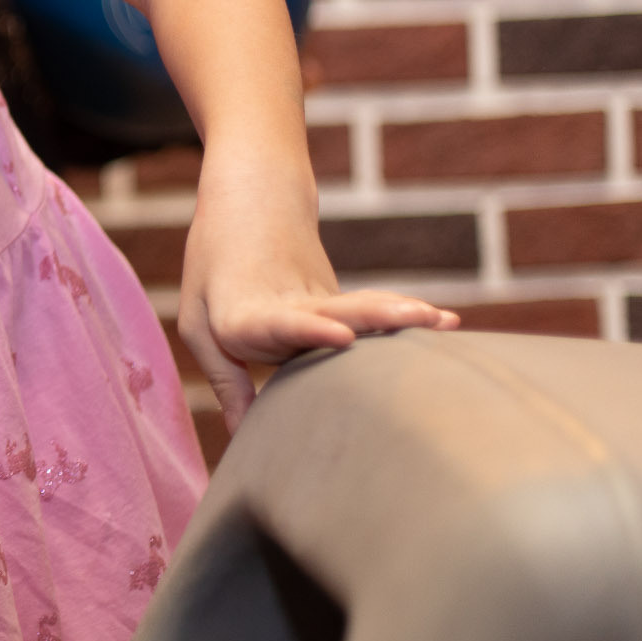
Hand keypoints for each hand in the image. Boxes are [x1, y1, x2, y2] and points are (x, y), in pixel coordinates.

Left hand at [177, 152, 456, 430]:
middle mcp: (290, 307)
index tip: (341, 334)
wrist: (245, 205)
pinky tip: (443, 322)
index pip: (278, 323)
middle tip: (416, 319)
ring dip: (399, 314)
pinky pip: (371, 309)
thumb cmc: (212, 279)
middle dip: (374, 319)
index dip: (309, 330)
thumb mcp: (198, 326)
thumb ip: (225, 381)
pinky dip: (405, 314)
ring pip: (361, 306)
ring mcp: (319, 301)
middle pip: (334, 311)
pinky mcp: (338, 301)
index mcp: (246, 317)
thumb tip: (240, 436)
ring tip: (440, 320)